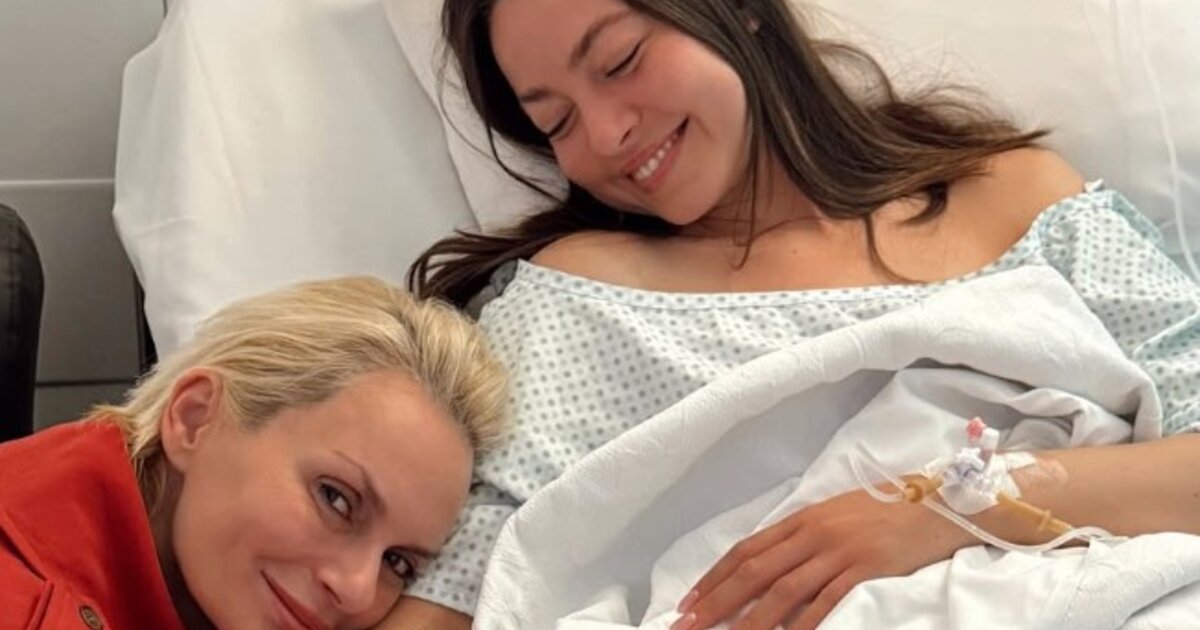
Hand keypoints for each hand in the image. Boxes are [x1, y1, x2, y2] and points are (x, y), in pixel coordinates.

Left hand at [673, 488, 973, 629]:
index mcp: (802, 519)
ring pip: (783, 591)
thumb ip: (799, 539)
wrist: (937, 503)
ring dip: (749, 619)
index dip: (713, 578)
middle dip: (717, 601)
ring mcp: (839, 551)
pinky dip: (802, 624)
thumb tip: (762, 567)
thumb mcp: (834, 516)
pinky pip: (826, 602)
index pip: (745, 550)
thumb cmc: (884, 512)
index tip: (689, 603)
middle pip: (754, 572)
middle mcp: (813, 533)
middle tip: (688, 625)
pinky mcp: (866, 569)